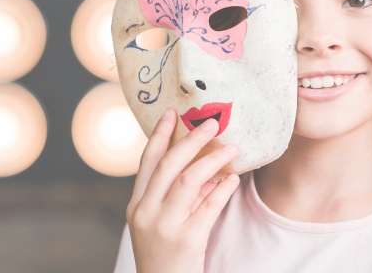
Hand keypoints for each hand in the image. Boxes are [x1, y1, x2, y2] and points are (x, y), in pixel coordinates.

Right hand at [126, 107, 239, 272]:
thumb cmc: (166, 258)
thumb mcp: (163, 225)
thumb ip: (180, 198)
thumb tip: (208, 171)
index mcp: (137, 206)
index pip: (148, 162)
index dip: (160, 135)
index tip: (172, 113)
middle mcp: (146, 213)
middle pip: (168, 165)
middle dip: (190, 140)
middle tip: (211, 123)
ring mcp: (164, 227)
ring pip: (188, 181)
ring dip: (213, 160)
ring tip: (233, 149)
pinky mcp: (185, 241)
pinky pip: (208, 207)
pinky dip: (222, 190)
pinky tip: (234, 180)